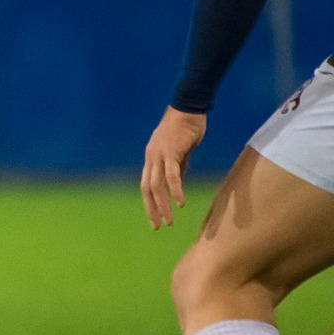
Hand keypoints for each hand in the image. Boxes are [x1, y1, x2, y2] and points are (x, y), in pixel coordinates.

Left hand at [142, 106, 206, 228]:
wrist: (187, 107)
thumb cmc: (185, 128)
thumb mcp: (179, 151)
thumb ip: (177, 166)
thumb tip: (177, 182)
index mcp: (151, 158)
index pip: (146, 185)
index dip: (149, 202)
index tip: (154, 218)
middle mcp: (151, 157)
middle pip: (147, 188)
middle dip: (152, 209)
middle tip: (158, 226)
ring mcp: (159, 154)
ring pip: (157, 185)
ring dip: (162, 205)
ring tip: (169, 220)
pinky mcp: (172, 151)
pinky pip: (171, 174)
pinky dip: (174, 189)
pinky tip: (180, 202)